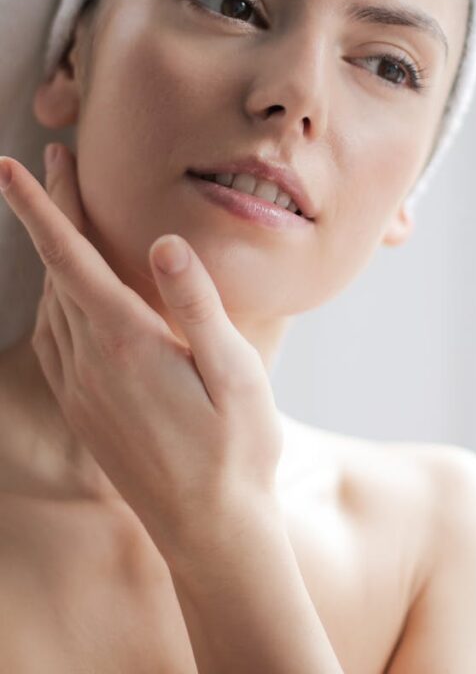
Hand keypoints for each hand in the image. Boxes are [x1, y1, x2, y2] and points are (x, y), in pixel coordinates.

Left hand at [0, 145, 283, 549]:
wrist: (211, 531)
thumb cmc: (236, 448)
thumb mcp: (235, 373)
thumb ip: (198, 305)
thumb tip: (166, 241)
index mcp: (127, 344)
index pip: (71, 259)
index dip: (40, 208)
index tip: (10, 167)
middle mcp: (90, 363)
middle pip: (57, 271)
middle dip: (50, 212)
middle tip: (52, 161)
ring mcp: (81, 390)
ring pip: (51, 303)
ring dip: (52, 254)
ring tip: (63, 215)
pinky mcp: (83, 410)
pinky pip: (54, 339)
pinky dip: (55, 298)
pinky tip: (69, 292)